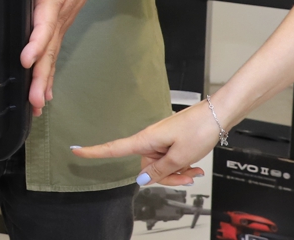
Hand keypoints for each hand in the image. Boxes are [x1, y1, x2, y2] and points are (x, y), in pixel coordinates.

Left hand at [20, 0, 119, 114]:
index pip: (44, 24)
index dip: (36, 42)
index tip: (27, 58)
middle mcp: (58, 18)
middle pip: (49, 51)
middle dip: (40, 76)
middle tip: (33, 99)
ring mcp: (61, 26)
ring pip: (51, 58)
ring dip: (43, 82)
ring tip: (35, 105)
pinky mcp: (60, 30)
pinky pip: (53, 57)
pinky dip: (48, 77)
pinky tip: (42, 96)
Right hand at [72, 100, 217, 186]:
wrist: (218, 115)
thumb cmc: (198, 129)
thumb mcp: (180, 156)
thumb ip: (159, 170)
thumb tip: (141, 179)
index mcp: (145, 140)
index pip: (113, 148)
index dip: (94, 151)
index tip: (75, 150)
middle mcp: (150, 140)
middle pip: (147, 167)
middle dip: (166, 177)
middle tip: (187, 177)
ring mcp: (161, 140)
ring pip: (161, 166)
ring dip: (177, 172)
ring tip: (195, 171)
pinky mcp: (171, 140)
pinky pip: (170, 159)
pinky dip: (182, 165)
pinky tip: (195, 166)